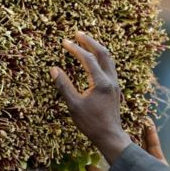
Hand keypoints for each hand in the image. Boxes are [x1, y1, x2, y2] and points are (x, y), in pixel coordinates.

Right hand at [50, 32, 131, 163]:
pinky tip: (94, 60)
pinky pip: (109, 67)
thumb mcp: (74, 105)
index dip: (75, 49)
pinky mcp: (115, 89)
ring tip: (86, 41)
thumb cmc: (91, 123)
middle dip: (90, 41)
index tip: (64, 42)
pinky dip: (101, 59)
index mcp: (101, 83)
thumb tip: (54, 69)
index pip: (88, 59)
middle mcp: (111, 80)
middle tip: (78, 33)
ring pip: (108, 59)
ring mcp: (115, 84)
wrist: (110, 136)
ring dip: (97, 48)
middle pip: (103, 53)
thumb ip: (64, 86)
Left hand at [87, 118, 167, 170]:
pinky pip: (154, 144)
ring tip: (134, 116)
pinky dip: (151, 132)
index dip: (113, 143)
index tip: (108, 131)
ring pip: (143, 143)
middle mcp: (136, 167)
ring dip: (140, 130)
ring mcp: (148, 164)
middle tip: (121, 120)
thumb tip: (86, 166)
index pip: (116, 155)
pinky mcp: (159, 162)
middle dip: (127, 134)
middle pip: (130, 147)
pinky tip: (147, 121)